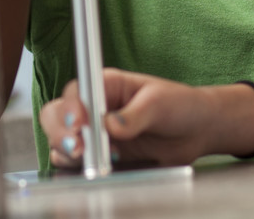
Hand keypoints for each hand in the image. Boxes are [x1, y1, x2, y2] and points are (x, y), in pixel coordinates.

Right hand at [41, 69, 215, 168]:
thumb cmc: (180, 105)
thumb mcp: (160, 103)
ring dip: (70, 154)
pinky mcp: (101, 156)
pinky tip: (101, 168)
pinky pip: (77, 164)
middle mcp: (95, 108)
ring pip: (62, 142)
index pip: (76, 92)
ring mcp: (95, 133)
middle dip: (61, 133)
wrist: (197, 131)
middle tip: (79, 149)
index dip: (71, 107)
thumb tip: (110, 126)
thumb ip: (135, 115)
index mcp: (106, 85)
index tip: (79, 124)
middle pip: (56, 117)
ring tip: (98, 161)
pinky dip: (79, 169)